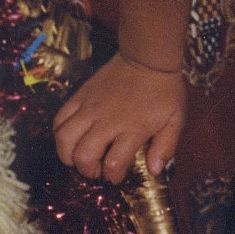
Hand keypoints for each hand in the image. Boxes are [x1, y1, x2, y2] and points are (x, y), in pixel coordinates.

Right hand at [54, 53, 185, 183]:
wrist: (147, 57)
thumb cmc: (164, 90)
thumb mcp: (175, 119)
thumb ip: (165, 147)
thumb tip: (155, 171)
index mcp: (132, 129)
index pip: (113, 164)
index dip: (113, 176)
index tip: (116, 176)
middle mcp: (107, 121)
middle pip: (83, 155)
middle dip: (87, 170)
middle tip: (96, 169)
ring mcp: (90, 107)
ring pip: (65, 138)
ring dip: (67, 154)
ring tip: (77, 156)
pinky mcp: (80, 96)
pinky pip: (60, 118)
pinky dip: (60, 131)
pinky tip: (71, 136)